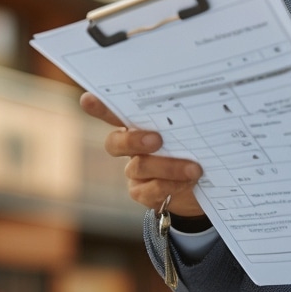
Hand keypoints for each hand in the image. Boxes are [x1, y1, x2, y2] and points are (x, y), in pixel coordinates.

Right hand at [80, 92, 204, 215]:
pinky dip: (169, 186)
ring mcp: (134, 171)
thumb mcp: (192, 132)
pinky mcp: (141, 192)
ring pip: (138, 167)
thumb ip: (184, 122)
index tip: (87, 99)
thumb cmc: (196, 148)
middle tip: (157, 140)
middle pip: (115, 143)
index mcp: (139, 124)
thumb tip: (196, 107)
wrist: (203, 185)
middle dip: (133, 141)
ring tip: (193, 168)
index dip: (99, 107)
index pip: (114, 112)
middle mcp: (130, 147)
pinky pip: (148, 190)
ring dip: (168, 167)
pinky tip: (188, 182)